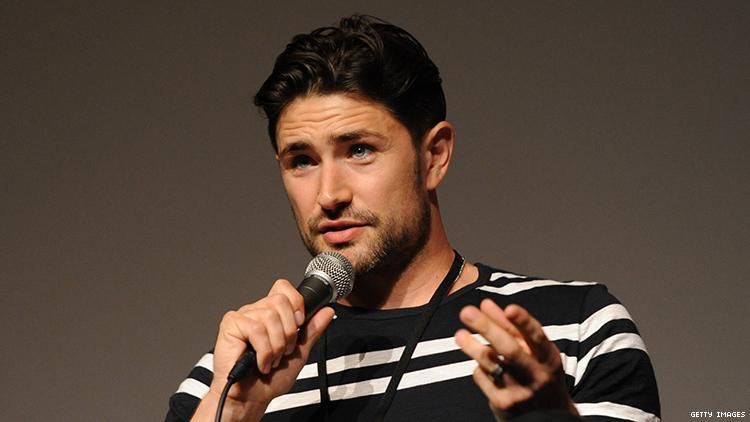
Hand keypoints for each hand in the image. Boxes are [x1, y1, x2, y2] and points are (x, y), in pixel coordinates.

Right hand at [192, 279, 334, 421]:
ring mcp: (243, 316)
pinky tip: (260, 362)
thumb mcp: (300, 353)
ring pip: (270, 316)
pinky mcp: (231, 324)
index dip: (296, 302)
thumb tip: (328, 311)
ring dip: (276, 345)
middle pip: (280, 300)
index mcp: (273, 314)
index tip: (300, 323)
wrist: (252, 398)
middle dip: (289, 331)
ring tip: (271, 359)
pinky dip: (264, 351)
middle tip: (284, 350)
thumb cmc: (270, 379)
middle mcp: (257, 311)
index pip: (284, 288)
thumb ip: (312, 330)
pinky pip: (256, 328)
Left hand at [454, 299, 577, 418]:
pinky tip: (480, 364)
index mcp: (548, 358)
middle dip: (487, 328)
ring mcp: (519, 391)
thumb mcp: (534, 351)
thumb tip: (485, 305)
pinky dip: (479, 367)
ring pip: (491, 363)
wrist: (549, 417)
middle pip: (509, 349)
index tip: (510, 309)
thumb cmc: (539, 375)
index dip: (524, 323)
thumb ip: (510, 326)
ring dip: (472, 346)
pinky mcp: (503, 403)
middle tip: (467, 313)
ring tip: (460, 335)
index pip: (536, 337)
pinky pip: (483, 377)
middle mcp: (536, 375)